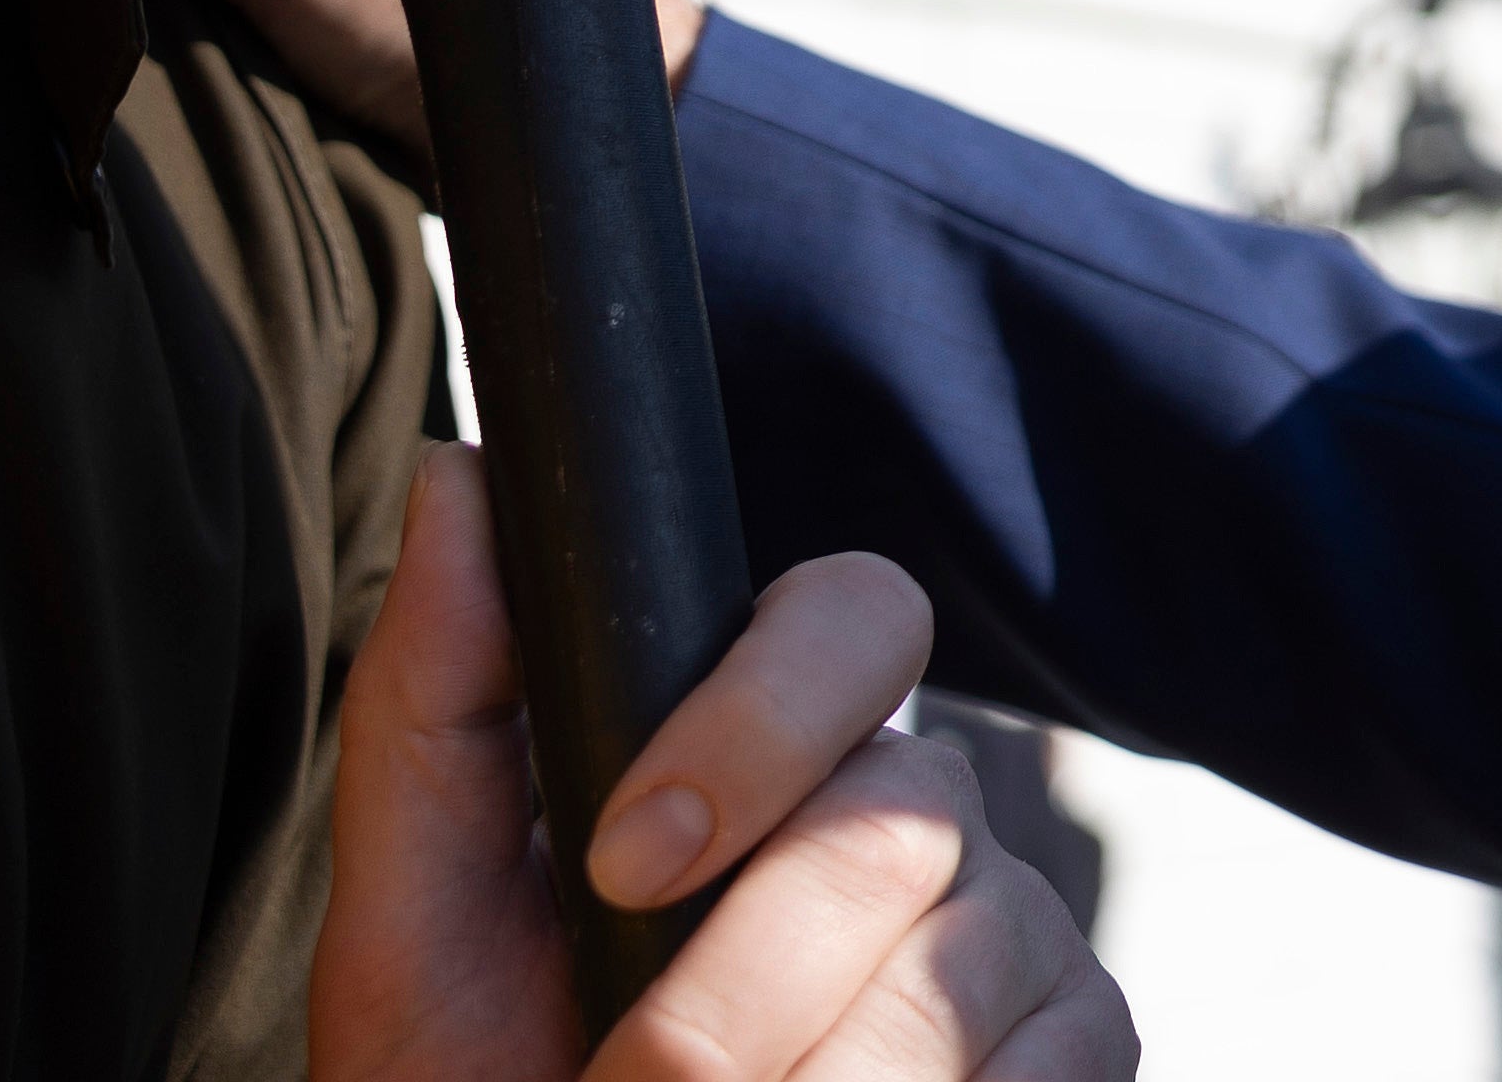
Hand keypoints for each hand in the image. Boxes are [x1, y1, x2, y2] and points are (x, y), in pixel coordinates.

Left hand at [311, 446, 1135, 1081]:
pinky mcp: (1081, 1042)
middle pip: (896, 830)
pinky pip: (1054, 1067)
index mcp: (779, 730)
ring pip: (952, 980)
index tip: (624, 864)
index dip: (759, 726)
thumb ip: (439, 695)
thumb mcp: (419, 906)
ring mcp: (1012, 926)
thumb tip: (461, 478)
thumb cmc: (468, 1065)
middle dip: (734, 988)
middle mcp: (917, 806)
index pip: (858, 615)